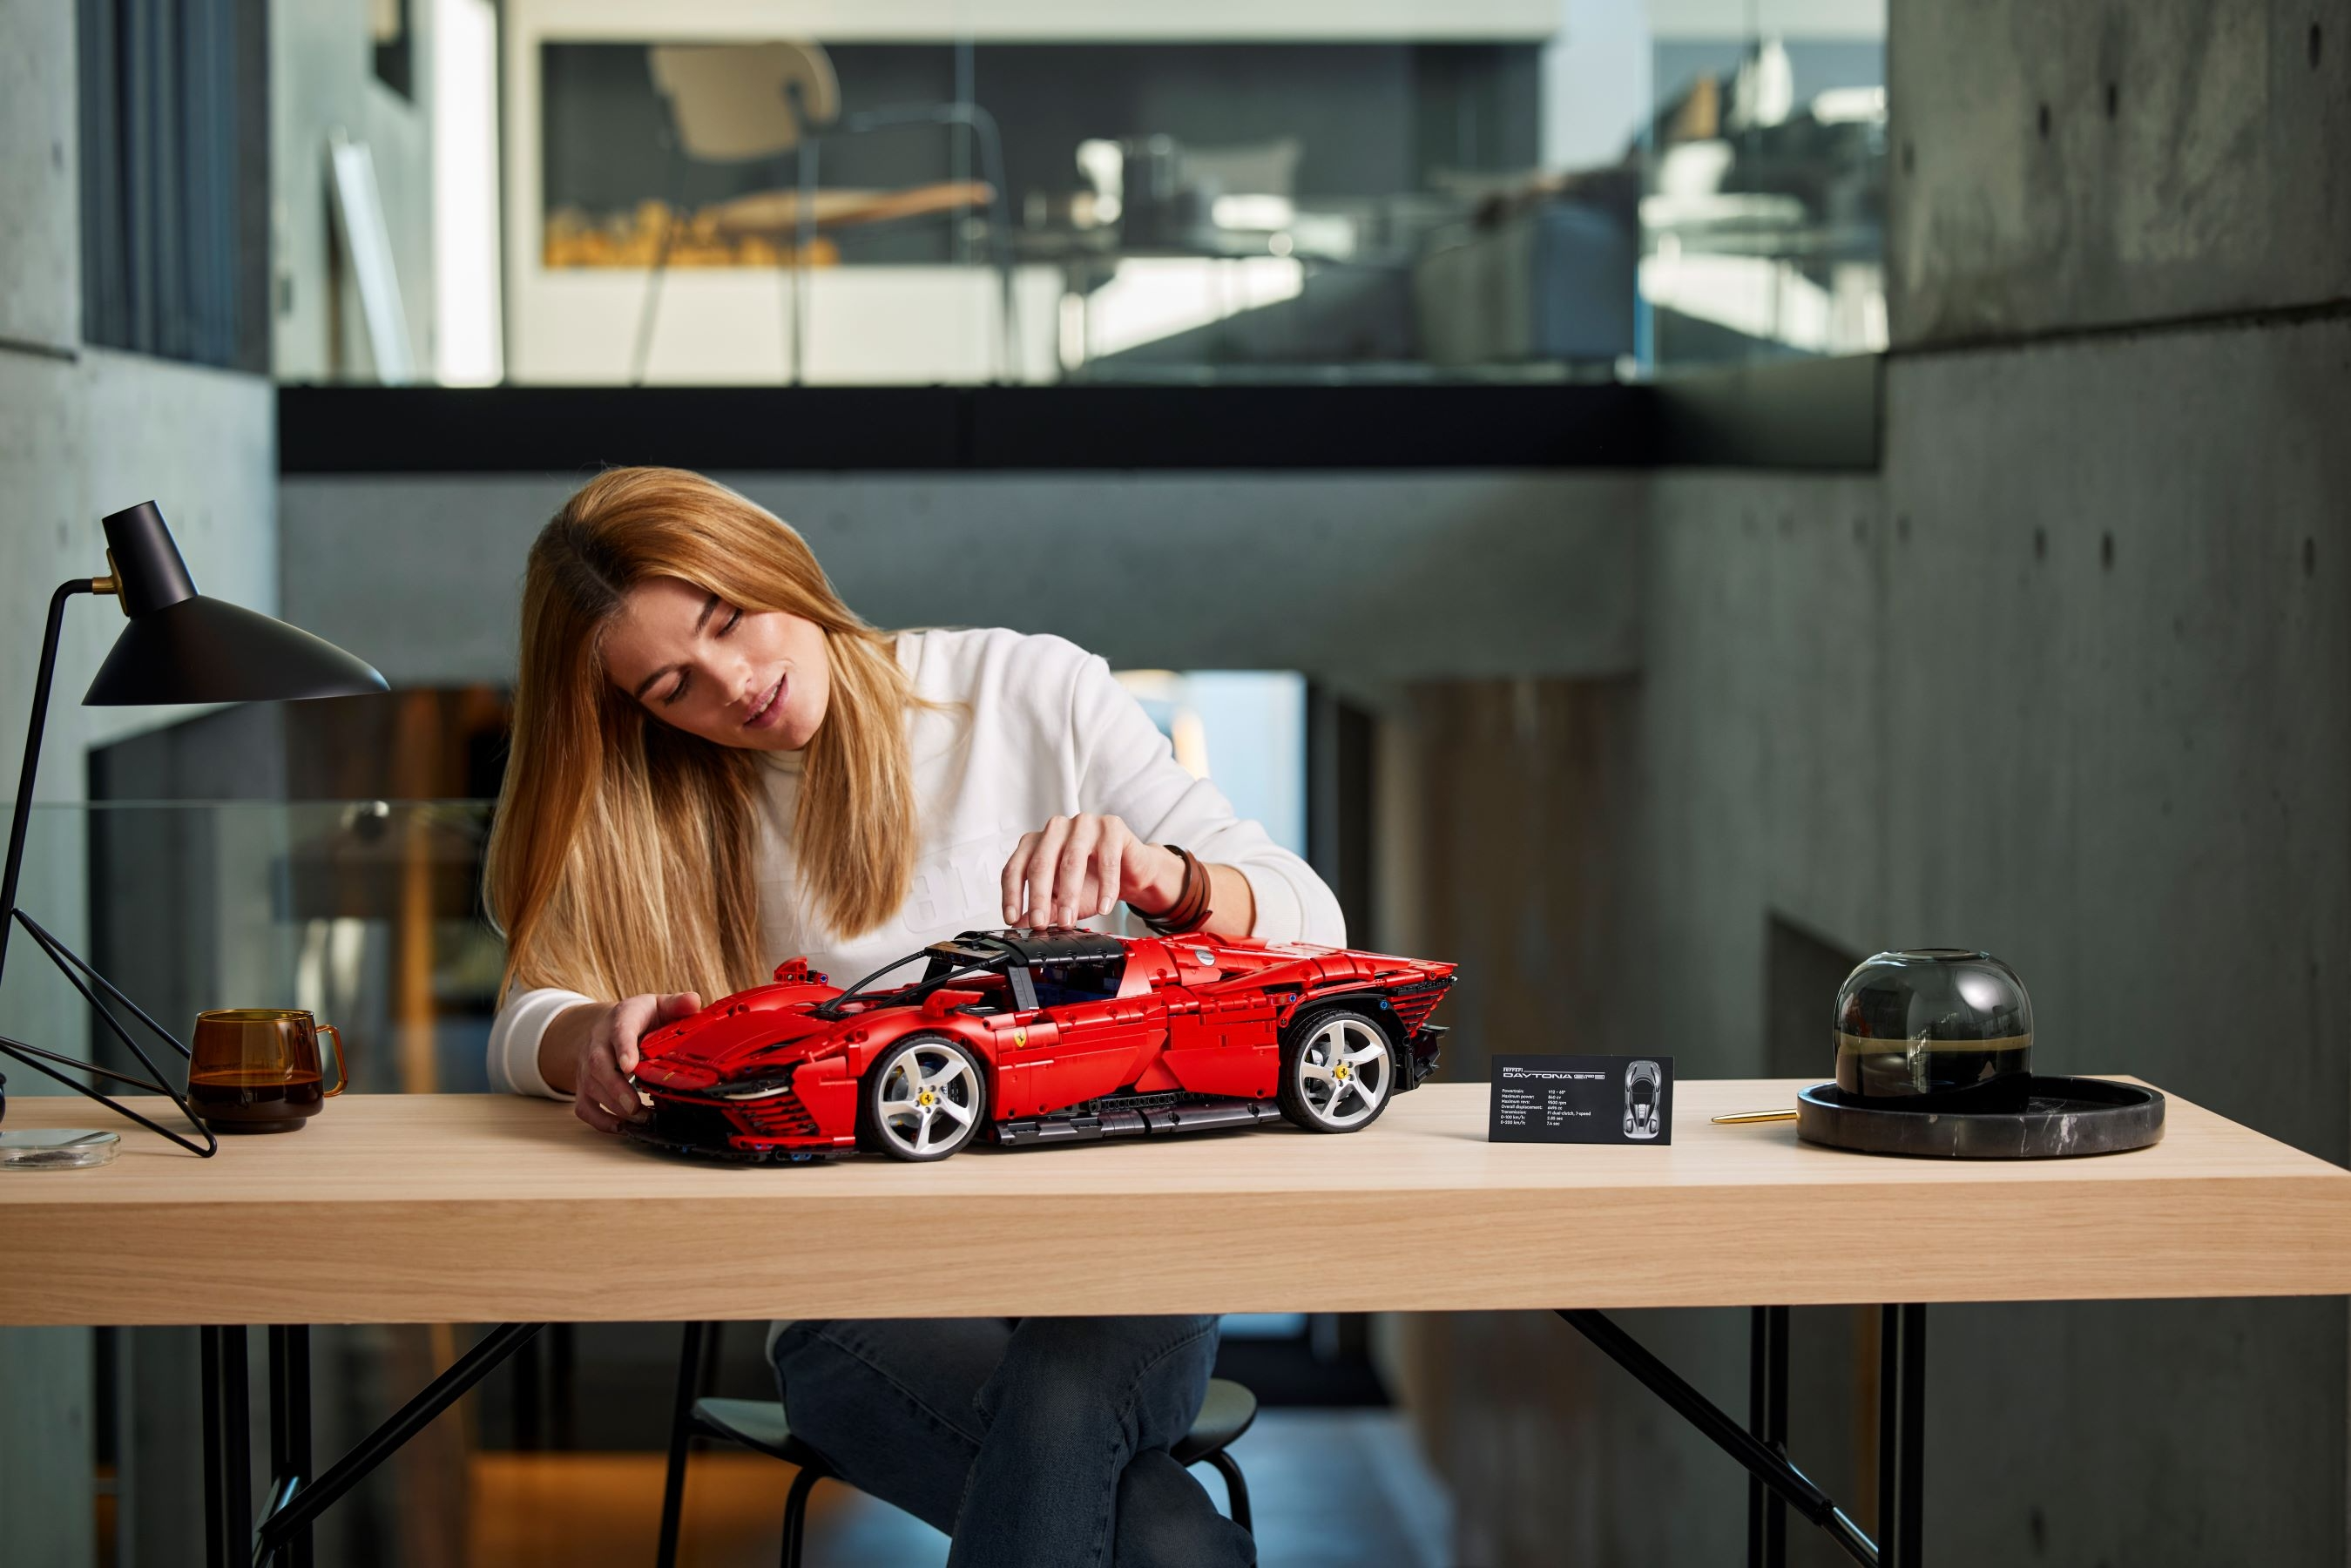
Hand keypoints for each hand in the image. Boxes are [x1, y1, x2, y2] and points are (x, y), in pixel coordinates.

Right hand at [570, 992, 699, 1133]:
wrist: (606, 1026)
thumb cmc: (638, 1019)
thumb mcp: (658, 1005)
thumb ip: (676, 1004)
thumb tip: (694, 1001)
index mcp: (620, 1020)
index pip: (619, 1032)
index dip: (623, 1049)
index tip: (629, 1066)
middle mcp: (598, 1043)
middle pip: (598, 1065)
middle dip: (616, 1088)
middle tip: (634, 1106)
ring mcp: (587, 1066)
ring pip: (590, 1087)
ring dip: (613, 1107)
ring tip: (639, 1119)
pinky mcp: (585, 1085)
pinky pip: (584, 1106)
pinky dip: (599, 1120)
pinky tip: (621, 1127)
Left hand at [1000, 815, 1183, 928]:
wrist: (1130, 872)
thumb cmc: (1093, 881)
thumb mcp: (1061, 899)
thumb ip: (1042, 908)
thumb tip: (1020, 924)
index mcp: (1037, 842)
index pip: (1016, 867)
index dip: (1012, 894)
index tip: (1012, 918)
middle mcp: (1056, 829)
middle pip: (1040, 863)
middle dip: (1038, 897)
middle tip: (1039, 923)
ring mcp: (1083, 824)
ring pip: (1071, 860)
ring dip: (1069, 895)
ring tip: (1068, 920)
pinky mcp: (1111, 827)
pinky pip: (1107, 859)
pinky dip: (1105, 887)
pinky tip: (1104, 907)